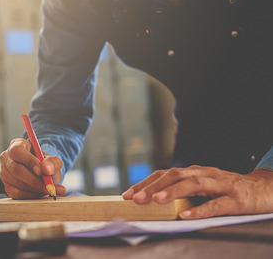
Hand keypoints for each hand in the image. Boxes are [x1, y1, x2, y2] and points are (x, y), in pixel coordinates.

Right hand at [0, 138, 65, 198]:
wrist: (43, 173)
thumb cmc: (46, 164)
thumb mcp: (53, 161)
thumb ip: (53, 162)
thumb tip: (46, 168)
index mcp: (17, 145)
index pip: (17, 151)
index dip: (29, 161)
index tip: (41, 172)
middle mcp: (7, 158)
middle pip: (16, 170)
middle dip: (35, 180)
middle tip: (50, 186)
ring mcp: (5, 173)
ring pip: (18, 183)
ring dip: (36, 189)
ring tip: (50, 189)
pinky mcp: (7, 187)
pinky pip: (18, 194)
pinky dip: (32, 195)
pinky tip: (41, 193)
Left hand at [122, 165, 272, 218]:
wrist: (264, 189)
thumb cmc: (227, 189)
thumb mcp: (202, 187)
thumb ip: (181, 191)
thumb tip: (153, 201)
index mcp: (194, 172)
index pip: (164, 174)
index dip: (145, 183)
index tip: (127, 194)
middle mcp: (204, 174)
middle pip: (174, 176)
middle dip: (153, 187)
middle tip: (136, 199)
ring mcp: (220, 184)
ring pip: (194, 185)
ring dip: (172, 192)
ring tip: (156, 201)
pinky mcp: (236, 199)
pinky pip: (216, 204)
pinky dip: (200, 209)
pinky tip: (186, 215)